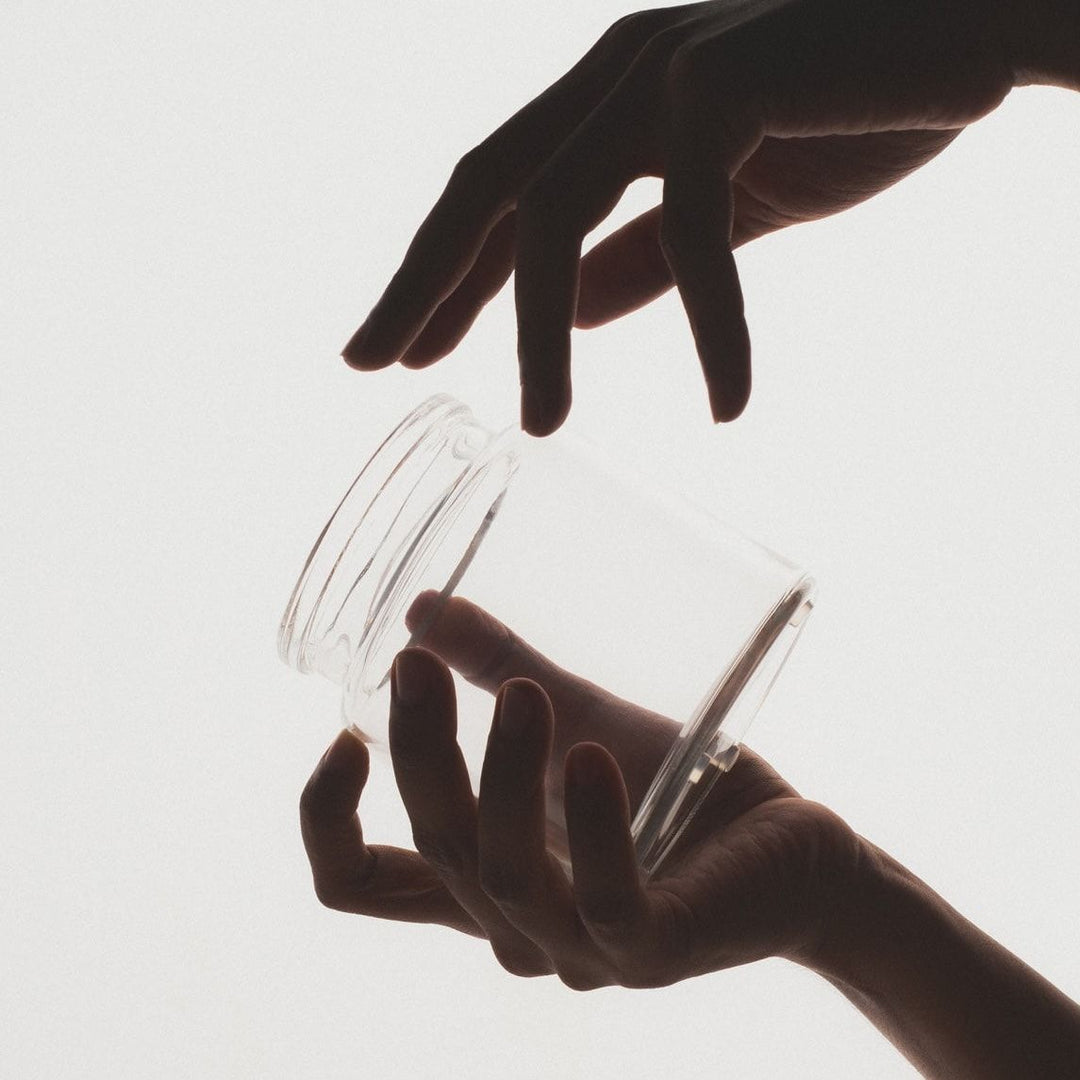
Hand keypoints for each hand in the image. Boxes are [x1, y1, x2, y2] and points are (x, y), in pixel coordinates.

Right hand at [300, 596, 863, 988]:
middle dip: (420, 751)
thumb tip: (423, 608)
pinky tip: (593, 759)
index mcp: (478, 879)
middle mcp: (512, 927)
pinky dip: (593, 830)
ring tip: (526, 693)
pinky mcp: (652, 952)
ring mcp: (579, 950)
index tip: (341, 734)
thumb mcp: (577, 715)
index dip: (326, 821)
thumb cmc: (675, 788)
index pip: (360, 884)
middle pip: (432, 850)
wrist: (788, 845)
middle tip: (422, 665)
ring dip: (502, 777)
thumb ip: (500, 668)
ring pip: (503, 875)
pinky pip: (607, 904)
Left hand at [342, 0, 1013, 433]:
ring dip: (541, 332)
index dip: (436, 272)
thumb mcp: (726, 203)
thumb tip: (565, 313)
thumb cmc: (848, 109)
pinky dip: (712, 325)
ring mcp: (663, 68)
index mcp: (606, 97)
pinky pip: (697, 229)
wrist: (971, 37)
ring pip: (558, 212)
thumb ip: (643, 254)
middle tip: (378, 369)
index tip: (394, 346)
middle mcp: (615, 71)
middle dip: (427, 284)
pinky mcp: (728, 82)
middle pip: (485, 188)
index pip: (491, 190)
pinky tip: (727, 404)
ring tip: (540, 427)